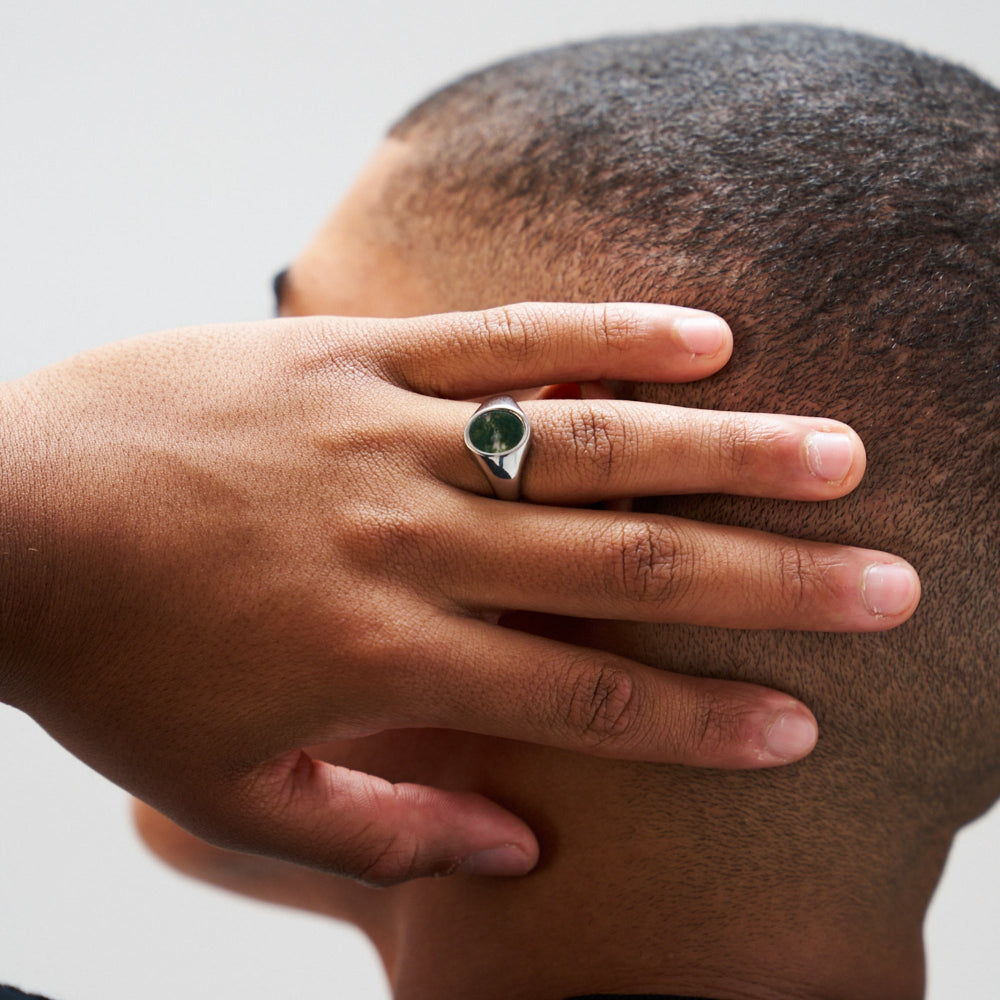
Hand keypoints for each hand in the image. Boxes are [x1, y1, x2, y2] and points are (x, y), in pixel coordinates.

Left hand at [0, 302, 918, 883]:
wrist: (0, 513)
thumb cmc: (111, 662)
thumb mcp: (228, 787)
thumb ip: (380, 828)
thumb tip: (514, 846)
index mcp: (379, 654)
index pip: (584, 699)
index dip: (701, 720)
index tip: (799, 726)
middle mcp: (406, 539)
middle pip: (619, 562)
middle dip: (767, 581)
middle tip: (884, 586)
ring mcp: (382, 434)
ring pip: (581, 437)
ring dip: (720, 448)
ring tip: (833, 456)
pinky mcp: (351, 356)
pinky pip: (498, 337)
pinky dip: (606, 336)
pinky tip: (704, 337)